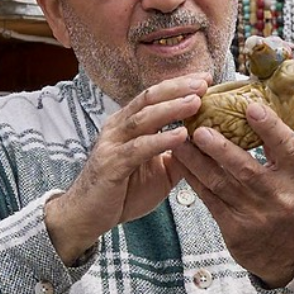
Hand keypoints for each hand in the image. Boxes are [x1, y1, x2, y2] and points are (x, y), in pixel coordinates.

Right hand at [42, 73, 210, 261]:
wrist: (87, 216)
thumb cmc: (121, 193)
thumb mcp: (159, 173)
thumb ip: (179, 157)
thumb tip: (206, 148)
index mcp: (128, 124)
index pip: (155, 96)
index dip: (179, 85)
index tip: (205, 78)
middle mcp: (118, 128)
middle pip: (149, 98)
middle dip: (178, 88)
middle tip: (203, 82)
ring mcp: (112, 144)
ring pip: (143, 118)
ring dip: (171, 108)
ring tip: (196, 102)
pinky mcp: (111, 164)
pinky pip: (138, 148)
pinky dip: (161, 140)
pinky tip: (181, 136)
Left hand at [172, 97, 293, 284]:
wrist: (291, 256)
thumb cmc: (291, 205)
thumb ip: (282, 151)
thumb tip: (256, 108)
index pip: (286, 147)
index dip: (269, 127)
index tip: (251, 107)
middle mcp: (279, 196)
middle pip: (246, 168)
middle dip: (220, 148)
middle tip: (199, 129)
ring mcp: (256, 215)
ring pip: (220, 183)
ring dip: (197, 161)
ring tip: (179, 141)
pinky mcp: (235, 229)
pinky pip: (210, 199)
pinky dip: (194, 179)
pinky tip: (181, 163)